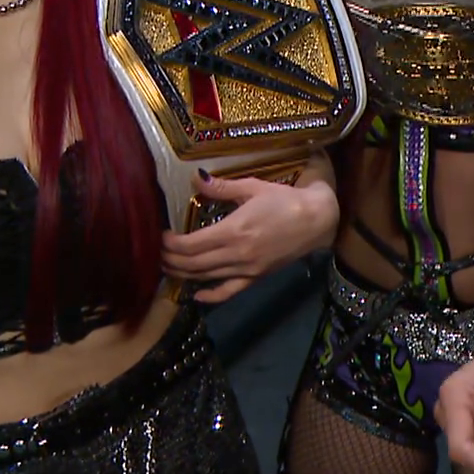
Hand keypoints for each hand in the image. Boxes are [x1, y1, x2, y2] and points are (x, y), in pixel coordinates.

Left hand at [160, 174, 337, 303]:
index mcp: (233, 231)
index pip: (190, 245)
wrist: (316, 220)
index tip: (160, 236)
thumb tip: (195, 177)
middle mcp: (236, 254)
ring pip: (205, 277)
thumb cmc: (285, 200)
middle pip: (192, 264)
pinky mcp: (255, 278)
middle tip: (157, 252)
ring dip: (183, 274)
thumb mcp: (253, 188)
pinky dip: (210, 296)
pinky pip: (228, 292)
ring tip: (168, 266)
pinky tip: (196, 294)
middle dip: (170, 260)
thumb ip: (222, 186)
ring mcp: (245, 270)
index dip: (170, 244)